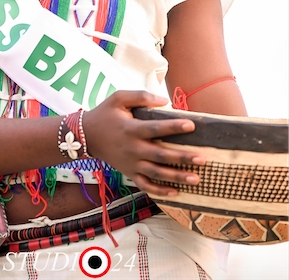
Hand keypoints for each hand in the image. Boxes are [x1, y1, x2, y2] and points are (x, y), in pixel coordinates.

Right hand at [82, 90, 205, 196]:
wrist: (86, 136)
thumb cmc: (105, 113)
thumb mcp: (118, 98)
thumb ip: (141, 96)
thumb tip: (164, 101)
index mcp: (131, 129)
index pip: (155, 128)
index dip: (173, 127)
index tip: (191, 125)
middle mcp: (132, 148)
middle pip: (160, 155)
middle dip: (182, 158)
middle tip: (202, 159)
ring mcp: (131, 163)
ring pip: (156, 174)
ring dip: (177, 177)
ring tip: (196, 179)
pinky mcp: (129, 172)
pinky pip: (145, 185)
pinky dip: (160, 191)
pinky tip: (176, 193)